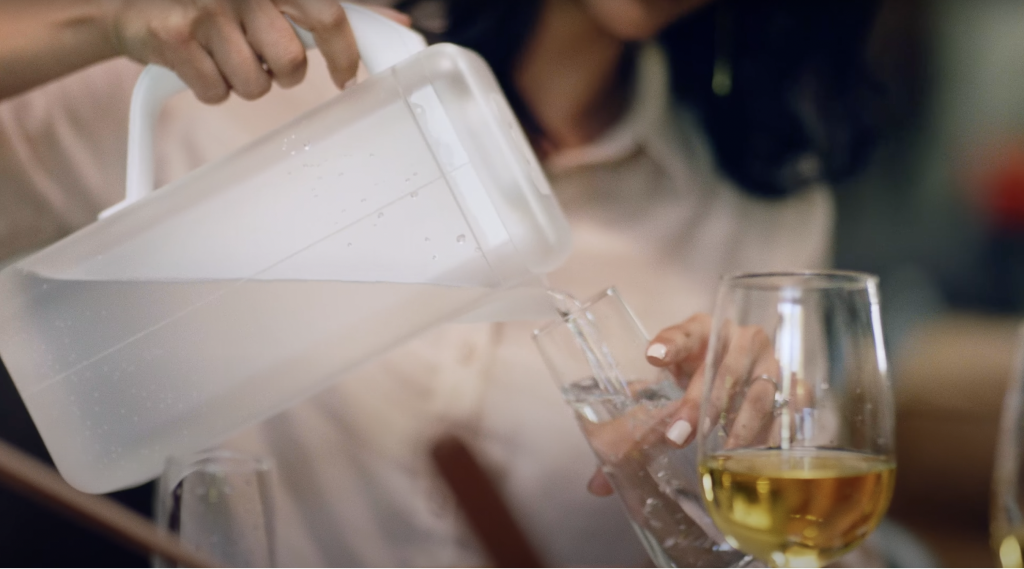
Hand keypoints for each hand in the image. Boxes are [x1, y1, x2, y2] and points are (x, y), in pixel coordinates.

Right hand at [106, 0, 410, 102]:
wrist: (134, 3)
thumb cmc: (219, 4)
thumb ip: (327, 10)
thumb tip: (396, 22)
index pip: (330, 16)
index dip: (345, 55)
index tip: (346, 77)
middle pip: (291, 63)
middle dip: (282, 74)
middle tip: (263, 59)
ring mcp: (208, 9)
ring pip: (255, 85)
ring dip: (243, 82)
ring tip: (223, 56)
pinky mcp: (176, 36)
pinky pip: (216, 92)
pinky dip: (209, 88)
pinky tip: (196, 62)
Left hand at [586, 313, 780, 495]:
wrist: (745, 370)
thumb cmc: (697, 380)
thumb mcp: (666, 390)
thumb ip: (632, 430)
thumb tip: (598, 484)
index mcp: (701, 330)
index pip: (686, 332)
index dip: (671, 343)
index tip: (653, 357)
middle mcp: (739, 338)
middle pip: (723, 369)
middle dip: (699, 404)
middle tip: (676, 436)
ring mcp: (771, 360)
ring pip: (759, 391)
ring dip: (738, 425)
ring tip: (718, 453)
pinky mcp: (795, 383)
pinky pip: (791, 409)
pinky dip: (776, 432)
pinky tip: (760, 456)